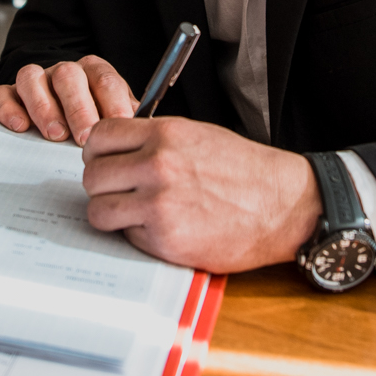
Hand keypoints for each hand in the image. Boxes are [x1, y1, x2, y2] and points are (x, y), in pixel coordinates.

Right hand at [0, 56, 134, 144]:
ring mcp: (36, 81)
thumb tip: (140, 132)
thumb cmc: (93, 119)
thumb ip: (126, 120)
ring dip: (43, 106)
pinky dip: (10, 109)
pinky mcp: (10, 94)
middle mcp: (64, 72)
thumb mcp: (115, 116)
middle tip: (84, 137)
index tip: (118, 126)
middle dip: (78, 107)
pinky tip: (21, 127)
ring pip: (32, 77)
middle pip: (69, 76)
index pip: (105, 80)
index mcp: (94, 73)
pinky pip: (3, 94)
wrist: (61, 109)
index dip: (112, 103)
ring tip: (55, 134)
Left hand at [80, 117, 321, 272]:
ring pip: (99, 210)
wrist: (282, 206)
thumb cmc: (245, 171)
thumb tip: (117, 151)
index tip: (104, 160)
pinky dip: (137, 235)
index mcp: (165, 135)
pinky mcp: (166, 240)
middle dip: (102, 185)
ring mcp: (159, 205)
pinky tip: (160, 228)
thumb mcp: (198, 135)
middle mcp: (158, 166)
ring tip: (132, 213)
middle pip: (93, 175)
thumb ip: (154, 140)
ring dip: (111, 213)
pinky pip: (126, 237)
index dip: (97, 151)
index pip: (100, 136)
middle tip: (118, 191)